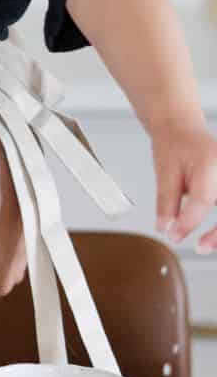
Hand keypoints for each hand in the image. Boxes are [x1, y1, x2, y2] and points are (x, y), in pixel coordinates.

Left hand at [153, 120, 216, 251]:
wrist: (184, 129)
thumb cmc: (176, 145)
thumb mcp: (165, 171)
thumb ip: (167, 202)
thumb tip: (167, 229)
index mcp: (211, 162)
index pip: (203, 199)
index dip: (188, 222)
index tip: (173, 234)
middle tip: (200, 247)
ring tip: (205, 245)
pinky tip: (213, 237)